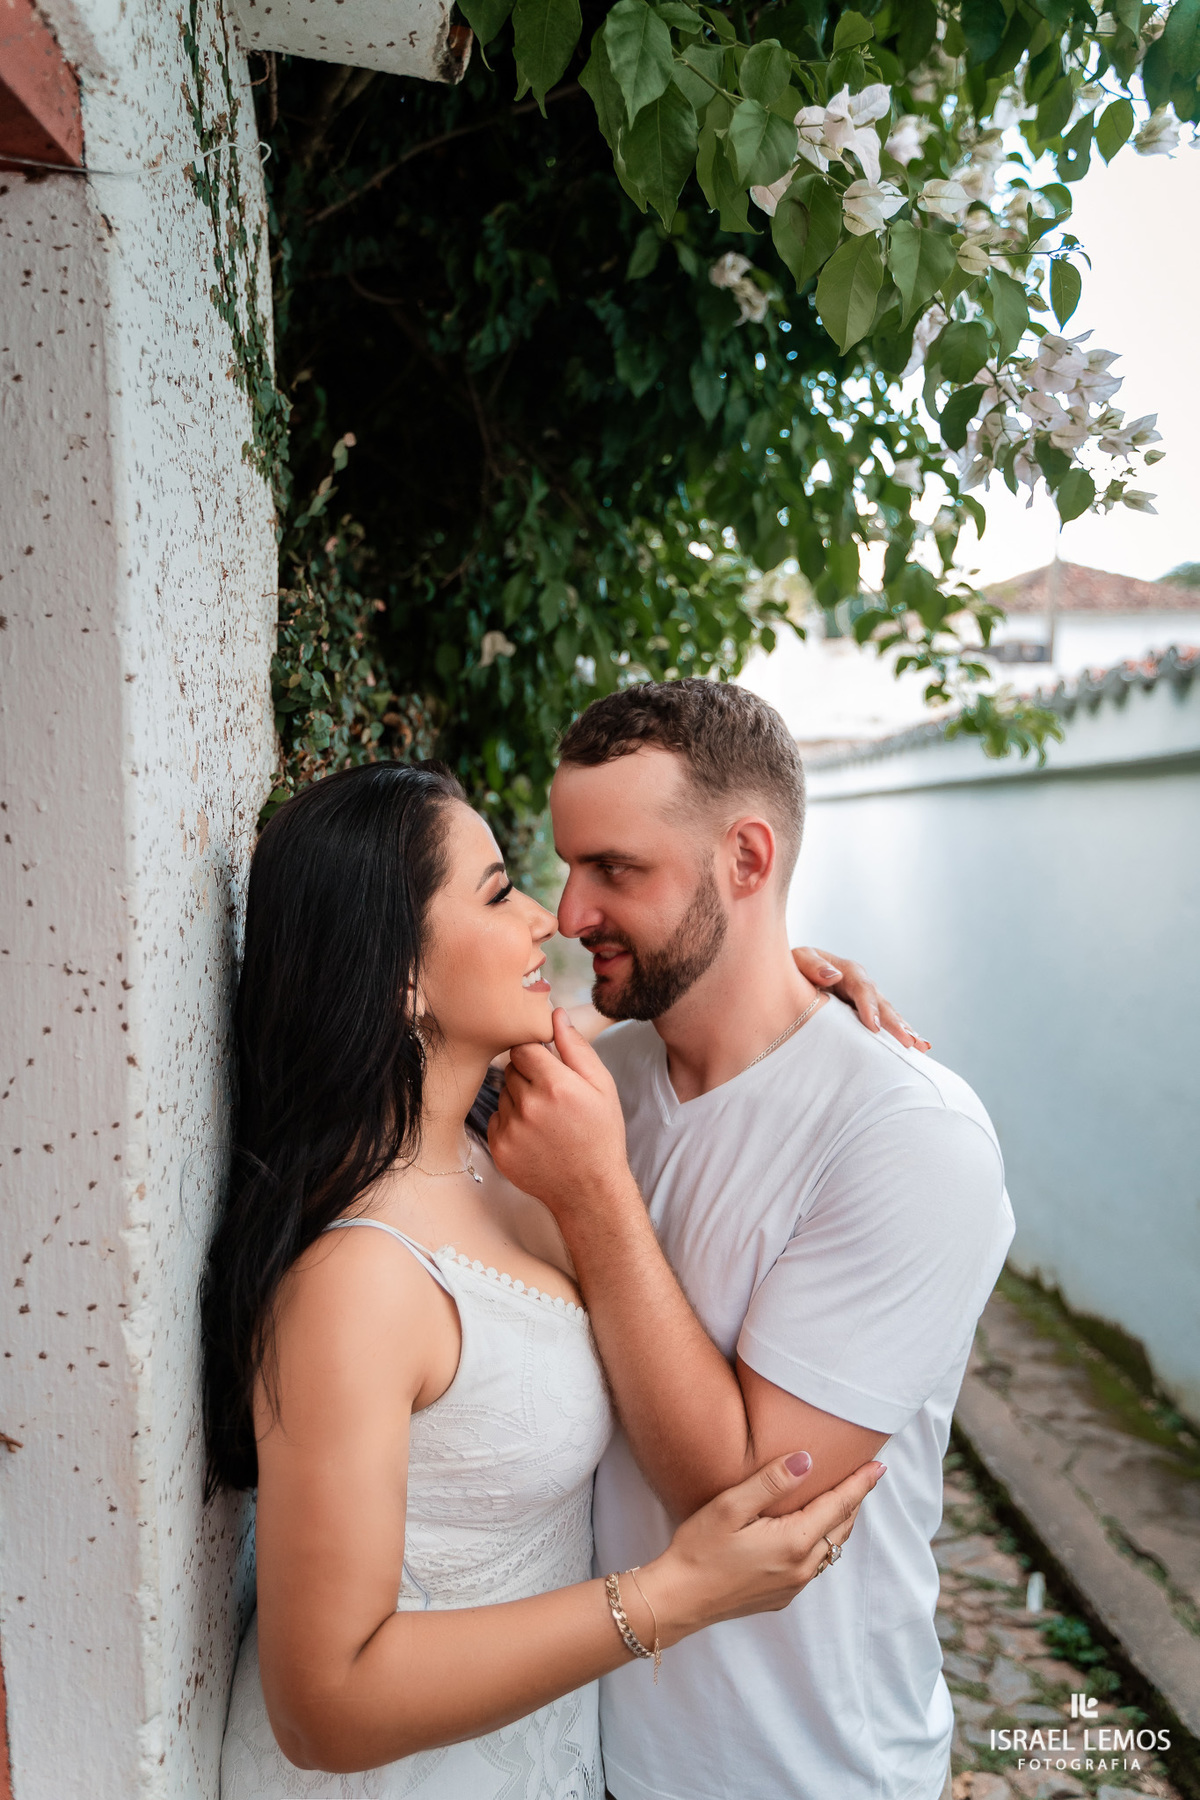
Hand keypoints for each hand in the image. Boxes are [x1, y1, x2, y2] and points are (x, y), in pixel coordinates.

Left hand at [488, 1008, 632, 1215]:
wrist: (590, 1189)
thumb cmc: (600, 1135)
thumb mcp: (602, 1087)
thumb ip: (576, 1048)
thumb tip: (556, 1014)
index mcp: (555, 1084)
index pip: (523, 1048)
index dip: (535, 1055)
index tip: (547, 1066)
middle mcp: (528, 1105)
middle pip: (511, 1069)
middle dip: (528, 1076)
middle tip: (551, 1096)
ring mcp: (510, 1129)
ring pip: (503, 1094)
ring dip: (518, 1099)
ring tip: (545, 1119)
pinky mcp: (499, 1148)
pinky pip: (496, 1119)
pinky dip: (510, 1123)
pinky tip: (534, 1135)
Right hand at [635, 1454, 885, 1646]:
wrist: (678, 1600)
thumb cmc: (699, 1549)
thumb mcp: (730, 1506)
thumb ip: (770, 1482)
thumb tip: (807, 1459)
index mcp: (794, 1542)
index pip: (839, 1505)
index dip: (861, 1484)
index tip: (880, 1466)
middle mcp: (801, 1567)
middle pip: (841, 1528)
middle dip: (855, 1500)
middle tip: (866, 1476)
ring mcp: (793, 1586)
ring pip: (830, 1549)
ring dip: (840, 1523)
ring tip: (843, 1499)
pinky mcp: (781, 1597)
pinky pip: (814, 1565)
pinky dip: (822, 1543)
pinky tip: (811, 1532)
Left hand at [791, 948, 929, 1051]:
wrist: (793, 974)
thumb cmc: (794, 966)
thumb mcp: (799, 959)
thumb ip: (812, 964)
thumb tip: (833, 975)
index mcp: (847, 971)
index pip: (862, 988)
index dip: (869, 1007)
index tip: (874, 1027)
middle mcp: (862, 985)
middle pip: (882, 1004)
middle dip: (896, 1023)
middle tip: (909, 1042)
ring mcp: (867, 1000)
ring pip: (889, 1015)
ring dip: (905, 1030)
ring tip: (921, 1047)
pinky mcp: (865, 1013)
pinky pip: (886, 1024)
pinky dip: (902, 1033)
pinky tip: (919, 1047)